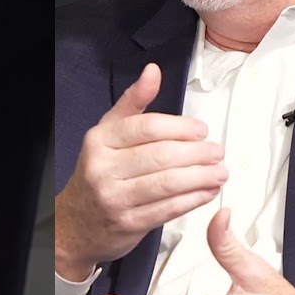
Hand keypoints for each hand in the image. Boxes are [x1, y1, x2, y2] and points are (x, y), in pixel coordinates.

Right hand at [55, 63, 226, 280]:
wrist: (75, 222)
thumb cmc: (101, 170)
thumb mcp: (109, 132)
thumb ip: (134, 102)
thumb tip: (153, 71)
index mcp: (100, 139)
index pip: (147, 128)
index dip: (180, 128)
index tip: (202, 130)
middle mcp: (103, 168)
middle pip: (161, 156)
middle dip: (197, 154)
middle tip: (217, 152)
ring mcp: (114, 198)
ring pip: (167, 183)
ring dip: (201, 177)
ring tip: (220, 172)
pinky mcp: (128, 223)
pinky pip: (168, 209)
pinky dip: (193, 200)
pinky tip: (207, 192)